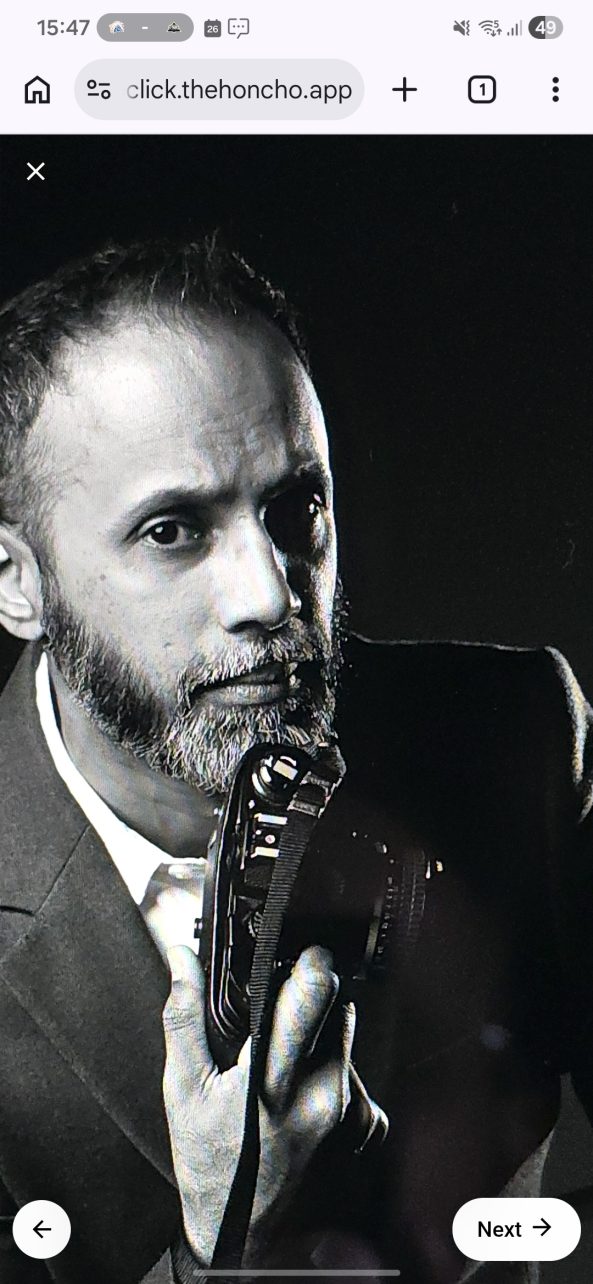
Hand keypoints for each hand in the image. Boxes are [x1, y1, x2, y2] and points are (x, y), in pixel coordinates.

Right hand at [162, 944, 354, 1265]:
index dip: (310, 965)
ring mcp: (350, 1112)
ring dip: (321, 1039)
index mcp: (272, 1080)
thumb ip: (185, 1016)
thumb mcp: (183, 1090)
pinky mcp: (368, 1126)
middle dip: (310, 1003)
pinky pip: (358, 1072)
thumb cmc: (211, 1164)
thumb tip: (181, 959)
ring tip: (284, 1072)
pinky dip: (336, 1072)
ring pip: (346, 1038)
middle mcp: (321, 1094)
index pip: (311, 999)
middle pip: (335, 1010)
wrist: (243, 1233)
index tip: (303, 952)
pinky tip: (305, 1095)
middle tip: (277, 1025)